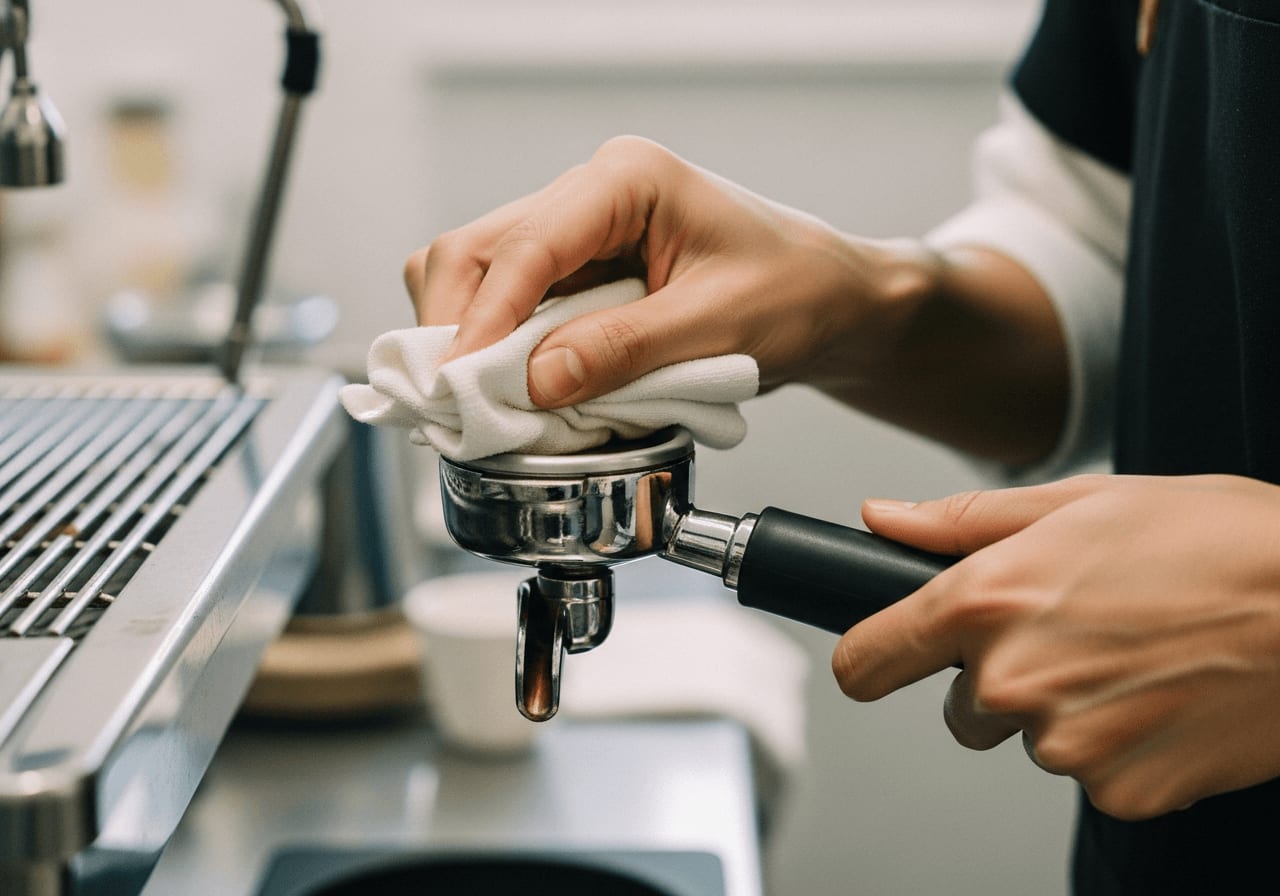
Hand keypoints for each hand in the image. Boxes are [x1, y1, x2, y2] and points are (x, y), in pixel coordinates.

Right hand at [403, 135, 1066, 462]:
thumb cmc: (797, 295)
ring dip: (473, 343)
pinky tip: (518, 392)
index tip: (459, 384)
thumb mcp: (718, 328)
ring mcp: (579, 231)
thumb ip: (622, 351)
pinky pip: (512, 308)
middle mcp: (590, 193)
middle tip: (456, 404)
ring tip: (488, 406)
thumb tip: (532, 383)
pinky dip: (502, 353)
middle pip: (476, 252)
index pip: (525, 245)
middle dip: (456, 328)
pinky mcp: (578, 273)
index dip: (482, 320)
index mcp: (626, 180)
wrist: (833, 303)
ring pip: (480, 278)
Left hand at [834, 473, 1279, 819]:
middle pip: (957, 706)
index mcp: (987, 601)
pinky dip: (1120, 746)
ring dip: (1064, 709)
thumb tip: (884, 519)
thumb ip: (964, 521)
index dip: (871, 658)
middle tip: (1077, 632)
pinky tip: (1164, 699)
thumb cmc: (1221, 543)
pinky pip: (1092, 774)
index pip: (866, 661)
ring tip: (1135, 656)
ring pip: (1028, 738)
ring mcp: (1067, 745)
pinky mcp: (1123, 791)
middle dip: (1000, 677)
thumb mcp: (1083, 502)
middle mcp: (1013, 680)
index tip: (883, 658)